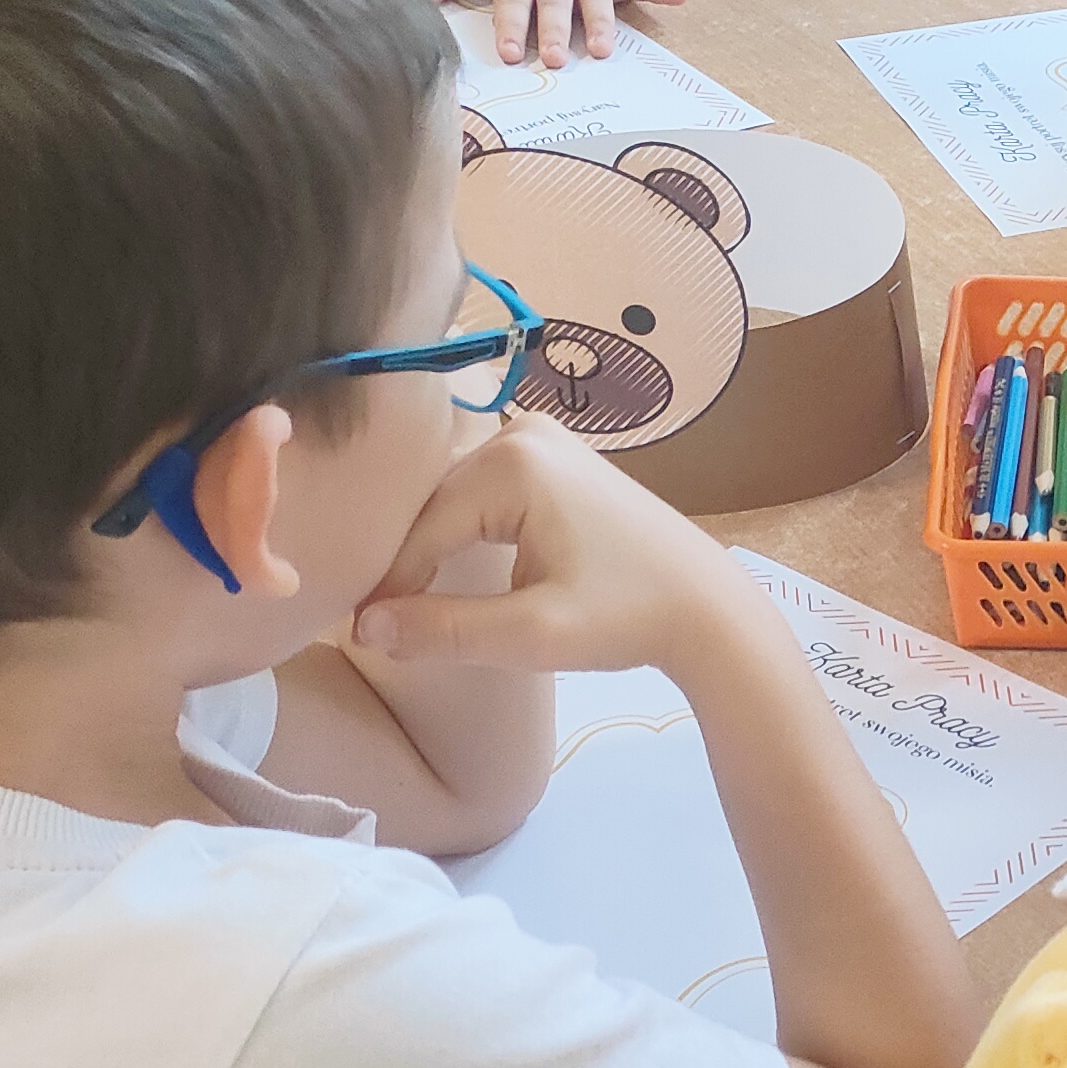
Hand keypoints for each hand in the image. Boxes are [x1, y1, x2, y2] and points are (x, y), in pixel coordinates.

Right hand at [351, 417, 751, 682]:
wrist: (706, 605)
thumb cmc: (627, 618)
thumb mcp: (531, 635)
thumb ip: (444, 630)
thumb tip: (365, 627)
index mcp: (513, 462)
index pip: (421, 528)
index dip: (389, 584)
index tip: (361, 633)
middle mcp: (521, 433)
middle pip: (433, 505)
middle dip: (406, 562)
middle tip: (376, 620)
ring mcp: (539, 438)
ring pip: (454, 499)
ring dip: (429, 547)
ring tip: (402, 601)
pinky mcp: (553, 457)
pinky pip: (482, 493)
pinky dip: (462, 532)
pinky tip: (443, 572)